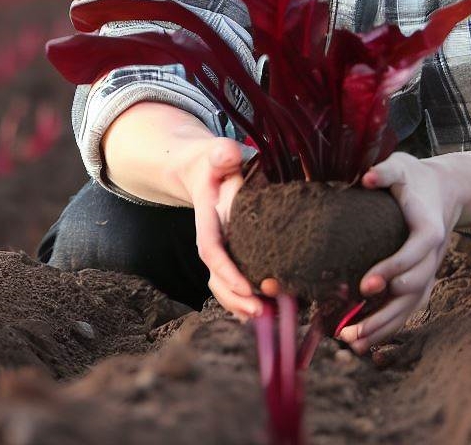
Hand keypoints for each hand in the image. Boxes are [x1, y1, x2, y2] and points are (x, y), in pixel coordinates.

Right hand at [181, 138, 263, 321]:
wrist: (202, 170)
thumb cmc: (215, 162)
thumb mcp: (217, 153)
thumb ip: (221, 153)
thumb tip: (227, 152)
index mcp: (207, 216)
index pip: (212, 248)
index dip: (226, 270)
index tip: (247, 288)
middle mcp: (211, 237)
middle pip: (215, 275)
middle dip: (234, 298)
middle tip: (261, 312)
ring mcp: (219, 248)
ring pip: (222, 284)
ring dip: (240, 304)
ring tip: (267, 318)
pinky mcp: (230, 253)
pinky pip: (232, 281)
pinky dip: (246, 299)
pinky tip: (268, 310)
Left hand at [337, 152, 462, 354]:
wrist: (445, 190)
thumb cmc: (415, 177)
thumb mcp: (401, 166)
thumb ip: (385, 170)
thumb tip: (366, 177)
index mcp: (429, 229)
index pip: (414, 254)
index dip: (392, 270)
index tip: (365, 284)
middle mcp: (433, 256)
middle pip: (413, 290)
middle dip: (383, 312)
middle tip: (351, 326)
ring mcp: (429, 271)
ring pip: (410, 306)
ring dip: (383, 327)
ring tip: (352, 342)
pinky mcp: (422, 279)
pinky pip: (407, 308)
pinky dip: (388, 326)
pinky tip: (363, 340)